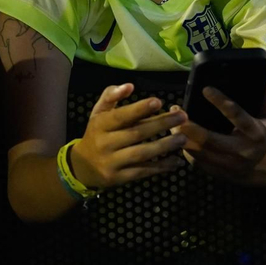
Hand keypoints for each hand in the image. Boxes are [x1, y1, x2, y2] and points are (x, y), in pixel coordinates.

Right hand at [69, 83, 188, 189]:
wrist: (82, 167)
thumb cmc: (96, 134)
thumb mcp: (98, 113)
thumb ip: (111, 96)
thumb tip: (129, 86)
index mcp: (100, 125)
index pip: (121, 116)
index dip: (140, 109)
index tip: (159, 102)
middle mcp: (105, 143)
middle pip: (136, 133)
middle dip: (161, 125)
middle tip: (182, 117)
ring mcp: (112, 162)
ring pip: (142, 153)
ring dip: (164, 146)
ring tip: (183, 139)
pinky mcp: (120, 178)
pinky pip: (143, 171)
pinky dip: (161, 167)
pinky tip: (176, 162)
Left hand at [179, 86, 265, 187]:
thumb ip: (263, 101)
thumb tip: (260, 80)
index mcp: (256, 133)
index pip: (238, 116)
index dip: (221, 102)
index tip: (206, 89)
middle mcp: (243, 151)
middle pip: (211, 140)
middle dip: (190, 127)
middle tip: (176, 111)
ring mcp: (232, 166)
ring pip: (201, 154)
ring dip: (183, 139)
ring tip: (172, 124)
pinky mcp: (223, 175)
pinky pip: (200, 164)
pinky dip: (187, 152)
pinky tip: (178, 140)